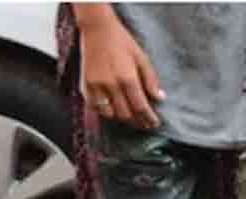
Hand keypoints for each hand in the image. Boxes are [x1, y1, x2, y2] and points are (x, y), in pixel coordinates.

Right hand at [78, 14, 164, 128]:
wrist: (97, 29)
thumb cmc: (121, 41)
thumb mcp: (142, 58)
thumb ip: (151, 80)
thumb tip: (160, 98)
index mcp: (127, 78)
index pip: (141, 107)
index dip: (149, 119)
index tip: (154, 123)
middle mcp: (111, 85)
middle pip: (126, 114)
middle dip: (137, 121)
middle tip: (144, 122)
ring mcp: (96, 86)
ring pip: (110, 114)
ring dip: (121, 117)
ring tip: (130, 116)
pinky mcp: (85, 84)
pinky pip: (94, 107)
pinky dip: (104, 111)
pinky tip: (112, 109)